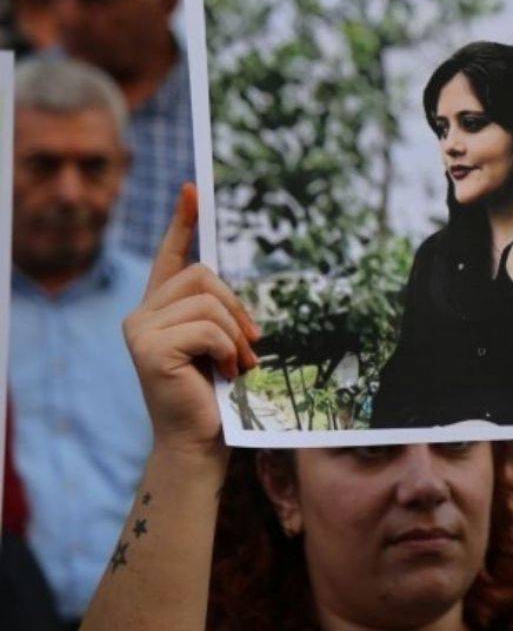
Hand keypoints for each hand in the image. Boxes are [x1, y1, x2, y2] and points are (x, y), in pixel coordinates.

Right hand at [122, 184, 259, 457]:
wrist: (200, 443)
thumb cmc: (215, 397)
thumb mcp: (220, 346)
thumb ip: (219, 315)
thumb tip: (237, 297)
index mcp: (159, 311)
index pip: (170, 257)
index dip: (182, 222)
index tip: (191, 188)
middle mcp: (141, 315)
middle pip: (202, 274)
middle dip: (237, 307)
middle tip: (252, 344)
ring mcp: (140, 330)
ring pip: (209, 301)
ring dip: (236, 334)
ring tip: (239, 365)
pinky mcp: (150, 348)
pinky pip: (209, 327)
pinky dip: (229, 349)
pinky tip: (226, 372)